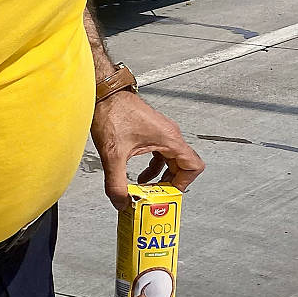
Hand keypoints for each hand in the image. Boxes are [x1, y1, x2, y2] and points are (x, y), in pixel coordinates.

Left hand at [91, 89, 204, 209]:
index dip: (183, 183)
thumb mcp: (113, 155)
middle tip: (156, 196)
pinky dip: (154, 168)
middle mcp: (169, 134)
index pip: (193, 166)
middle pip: (183, 166)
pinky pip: (161, 154)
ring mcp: (161, 132)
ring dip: (161, 177)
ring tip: (146, 189)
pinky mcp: (151, 132)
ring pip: (172, 161)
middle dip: (170, 184)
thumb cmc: (113, 112)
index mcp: (169, 139)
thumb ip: (116, 184)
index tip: (167, 193)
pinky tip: (139, 175)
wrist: (104, 94)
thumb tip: (121, 202)